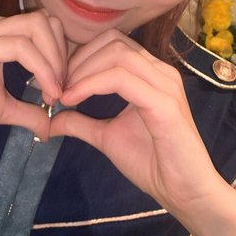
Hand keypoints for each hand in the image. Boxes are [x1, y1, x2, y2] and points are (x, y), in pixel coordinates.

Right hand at [0, 10, 65, 140]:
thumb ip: (26, 112)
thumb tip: (52, 127)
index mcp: (0, 34)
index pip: (45, 27)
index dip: (62, 56)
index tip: (62, 91)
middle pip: (46, 21)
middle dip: (63, 55)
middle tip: (62, 89)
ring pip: (37, 27)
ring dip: (55, 61)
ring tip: (55, 92)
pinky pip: (19, 46)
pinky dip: (41, 68)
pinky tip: (45, 92)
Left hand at [50, 29, 224, 218]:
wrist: (185, 193)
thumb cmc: (152, 163)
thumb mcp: (107, 137)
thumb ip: (81, 123)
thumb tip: (50, 120)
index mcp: (151, 73)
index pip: (112, 42)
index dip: (80, 56)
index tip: (59, 81)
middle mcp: (160, 71)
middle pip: (112, 42)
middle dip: (78, 60)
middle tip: (58, 86)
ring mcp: (165, 83)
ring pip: (116, 54)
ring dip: (82, 70)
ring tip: (65, 94)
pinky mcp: (165, 102)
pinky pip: (121, 78)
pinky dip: (91, 84)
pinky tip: (74, 99)